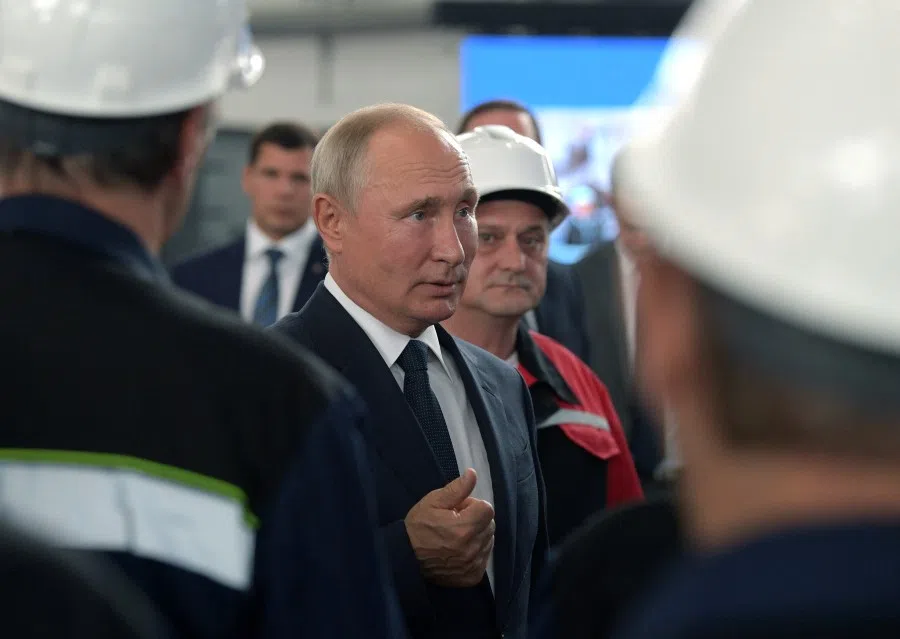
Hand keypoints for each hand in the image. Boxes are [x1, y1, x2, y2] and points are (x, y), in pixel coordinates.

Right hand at [404, 468, 494, 587]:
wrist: (405, 557)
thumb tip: (473, 474)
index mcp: (464, 527)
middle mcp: (472, 548)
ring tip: (456, 537)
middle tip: (455, 522)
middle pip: (489, 524)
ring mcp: (473, 564)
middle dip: (476, 519)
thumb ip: (457, 489)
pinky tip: (459, 550)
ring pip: (488, 541)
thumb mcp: (433, 502)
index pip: (487, 508)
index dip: (472, 505)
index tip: (458, 509)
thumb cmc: (418, 527)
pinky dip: (476, 552)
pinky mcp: (472, 576)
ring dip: (477, 535)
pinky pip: (484, 558)